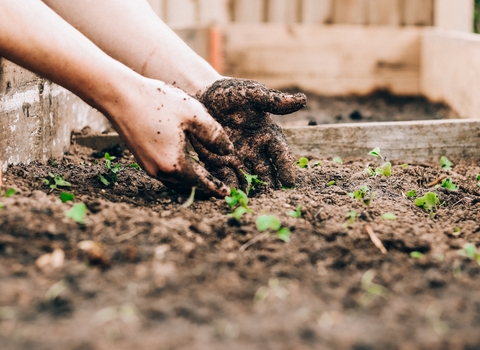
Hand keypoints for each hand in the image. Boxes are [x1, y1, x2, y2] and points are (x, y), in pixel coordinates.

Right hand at [108, 78, 233, 197]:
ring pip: (176, 181)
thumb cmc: (157, 102)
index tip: (227, 194)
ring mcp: (148, 167)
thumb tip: (228, 151)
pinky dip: (179, 174)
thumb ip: (214, 135)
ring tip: (206, 178)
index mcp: (174, 164)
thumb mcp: (194, 114)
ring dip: (191, 182)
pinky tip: (187, 165)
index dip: (216, 187)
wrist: (120, 96)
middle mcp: (159, 171)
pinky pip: (166, 174)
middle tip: (220, 188)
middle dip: (205, 187)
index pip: (201, 182)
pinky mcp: (142, 159)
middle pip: (188, 186)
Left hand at [192, 78, 306, 189]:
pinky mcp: (219, 162)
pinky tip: (231, 195)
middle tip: (273, 199)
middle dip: (270, 185)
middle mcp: (255, 150)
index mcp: (267, 134)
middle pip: (266, 171)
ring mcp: (238, 158)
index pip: (280, 153)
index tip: (289, 182)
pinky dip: (229, 186)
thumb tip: (302, 100)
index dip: (285, 167)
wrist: (202, 95)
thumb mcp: (252, 94)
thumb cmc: (231, 93)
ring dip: (251, 189)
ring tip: (253, 201)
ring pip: (248, 178)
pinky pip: (226, 177)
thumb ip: (273, 101)